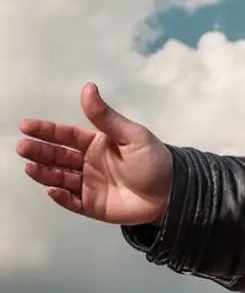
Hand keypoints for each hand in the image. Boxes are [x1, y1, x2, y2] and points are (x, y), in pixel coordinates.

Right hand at [15, 83, 172, 225]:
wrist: (174, 193)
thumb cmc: (156, 162)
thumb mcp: (132, 135)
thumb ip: (106, 116)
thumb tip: (88, 87)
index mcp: (97, 144)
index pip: (66, 135)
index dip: (46, 130)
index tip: (26, 126)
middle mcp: (89, 163)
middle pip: (58, 156)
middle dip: (39, 151)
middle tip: (22, 146)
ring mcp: (90, 185)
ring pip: (60, 178)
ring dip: (45, 172)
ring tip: (30, 166)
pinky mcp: (93, 206)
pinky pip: (72, 202)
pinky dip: (61, 197)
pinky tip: (53, 189)